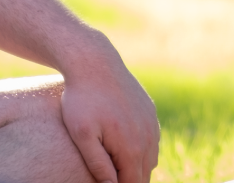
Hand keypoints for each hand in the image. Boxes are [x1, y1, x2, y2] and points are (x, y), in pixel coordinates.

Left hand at [60, 46, 160, 182]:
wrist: (94, 62)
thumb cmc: (82, 99)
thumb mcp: (82, 135)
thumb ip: (98, 164)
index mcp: (131, 147)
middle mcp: (147, 137)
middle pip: (144, 175)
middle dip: (130, 181)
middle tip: (111, 177)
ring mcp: (151, 123)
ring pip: (151, 159)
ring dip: (137, 168)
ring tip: (117, 170)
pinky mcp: (150, 112)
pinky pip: (151, 140)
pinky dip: (141, 150)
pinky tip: (125, 149)